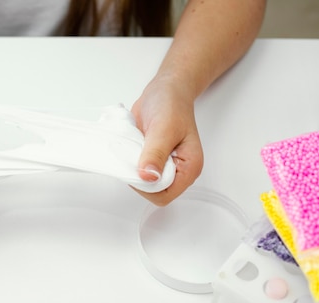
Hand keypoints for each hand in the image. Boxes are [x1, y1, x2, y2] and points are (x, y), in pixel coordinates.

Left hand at [131, 74, 203, 205]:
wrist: (165, 91)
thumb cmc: (171, 105)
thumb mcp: (164, 128)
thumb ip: (155, 153)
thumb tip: (147, 176)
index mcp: (189, 168)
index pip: (164, 195)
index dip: (147, 187)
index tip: (138, 166)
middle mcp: (178, 171)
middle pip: (152, 192)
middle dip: (138, 177)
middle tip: (134, 153)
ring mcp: (163, 167)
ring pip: (142, 182)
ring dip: (132, 169)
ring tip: (134, 148)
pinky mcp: (151, 161)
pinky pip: (136, 171)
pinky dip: (129, 162)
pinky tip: (131, 148)